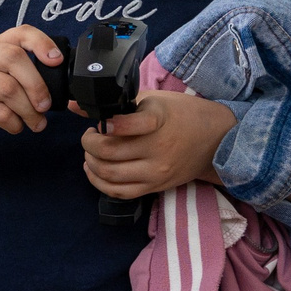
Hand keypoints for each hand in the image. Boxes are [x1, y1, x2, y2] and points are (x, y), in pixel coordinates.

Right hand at [0, 25, 61, 142]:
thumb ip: (14, 71)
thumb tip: (53, 86)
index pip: (19, 32)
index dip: (42, 43)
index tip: (56, 61)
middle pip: (14, 59)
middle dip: (37, 85)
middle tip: (45, 106)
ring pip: (7, 88)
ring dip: (28, 110)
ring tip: (35, 123)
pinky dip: (12, 123)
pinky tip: (14, 127)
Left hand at [80, 91, 235, 199]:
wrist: (215, 139)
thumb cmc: (182, 114)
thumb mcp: (152, 99)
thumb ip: (116, 104)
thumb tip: (75, 106)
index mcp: (159, 119)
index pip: (132, 124)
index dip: (110, 124)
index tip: (101, 121)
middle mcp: (158, 148)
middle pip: (109, 152)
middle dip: (89, 143)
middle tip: (90, 135)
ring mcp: (157, 170)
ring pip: (110, 174)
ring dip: (91, 162)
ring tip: (91, 151)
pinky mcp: (156, 186)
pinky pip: (120, 192)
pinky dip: (100, 182)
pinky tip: (95, 170)